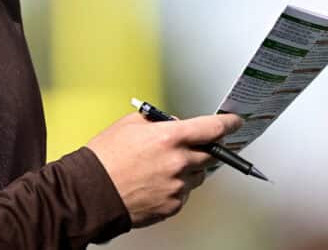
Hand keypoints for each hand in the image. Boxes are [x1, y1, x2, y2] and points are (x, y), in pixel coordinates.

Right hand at [86, 111, 242, 227]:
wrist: (92, 191)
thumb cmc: (105, 158)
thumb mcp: (129, 124)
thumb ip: (157, 121)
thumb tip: (173, 124)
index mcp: (169, 137)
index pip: (211, 128)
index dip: (228, 124)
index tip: (235, 122)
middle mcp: (179, 162)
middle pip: (209, 154)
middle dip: (203, 148)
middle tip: (187, 147)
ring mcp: (178, 186)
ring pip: (197, 175)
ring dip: (187, 168)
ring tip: (160, 168)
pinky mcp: (173, 205)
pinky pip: (184, 193)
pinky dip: (175, 186)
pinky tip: (154, 182)